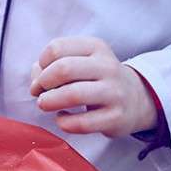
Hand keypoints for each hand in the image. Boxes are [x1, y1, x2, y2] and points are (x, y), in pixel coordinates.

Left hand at [28, 36, 158, 137]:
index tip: (41, 75)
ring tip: (44, 104)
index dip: (41, 63)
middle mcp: (108, 67)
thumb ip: (51, 66)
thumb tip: (34, 83)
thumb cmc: (95, 78)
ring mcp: (114, 93)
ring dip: (49, 101)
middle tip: (38, 92)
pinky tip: (62, 118)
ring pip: (72, 95)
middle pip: (63, 69)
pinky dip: (63, 122)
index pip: (57, 48)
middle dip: (42, 82)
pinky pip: (81, 123)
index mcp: (96, 47)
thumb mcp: (80, 62)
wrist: (136, 99)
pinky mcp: (116, 118)